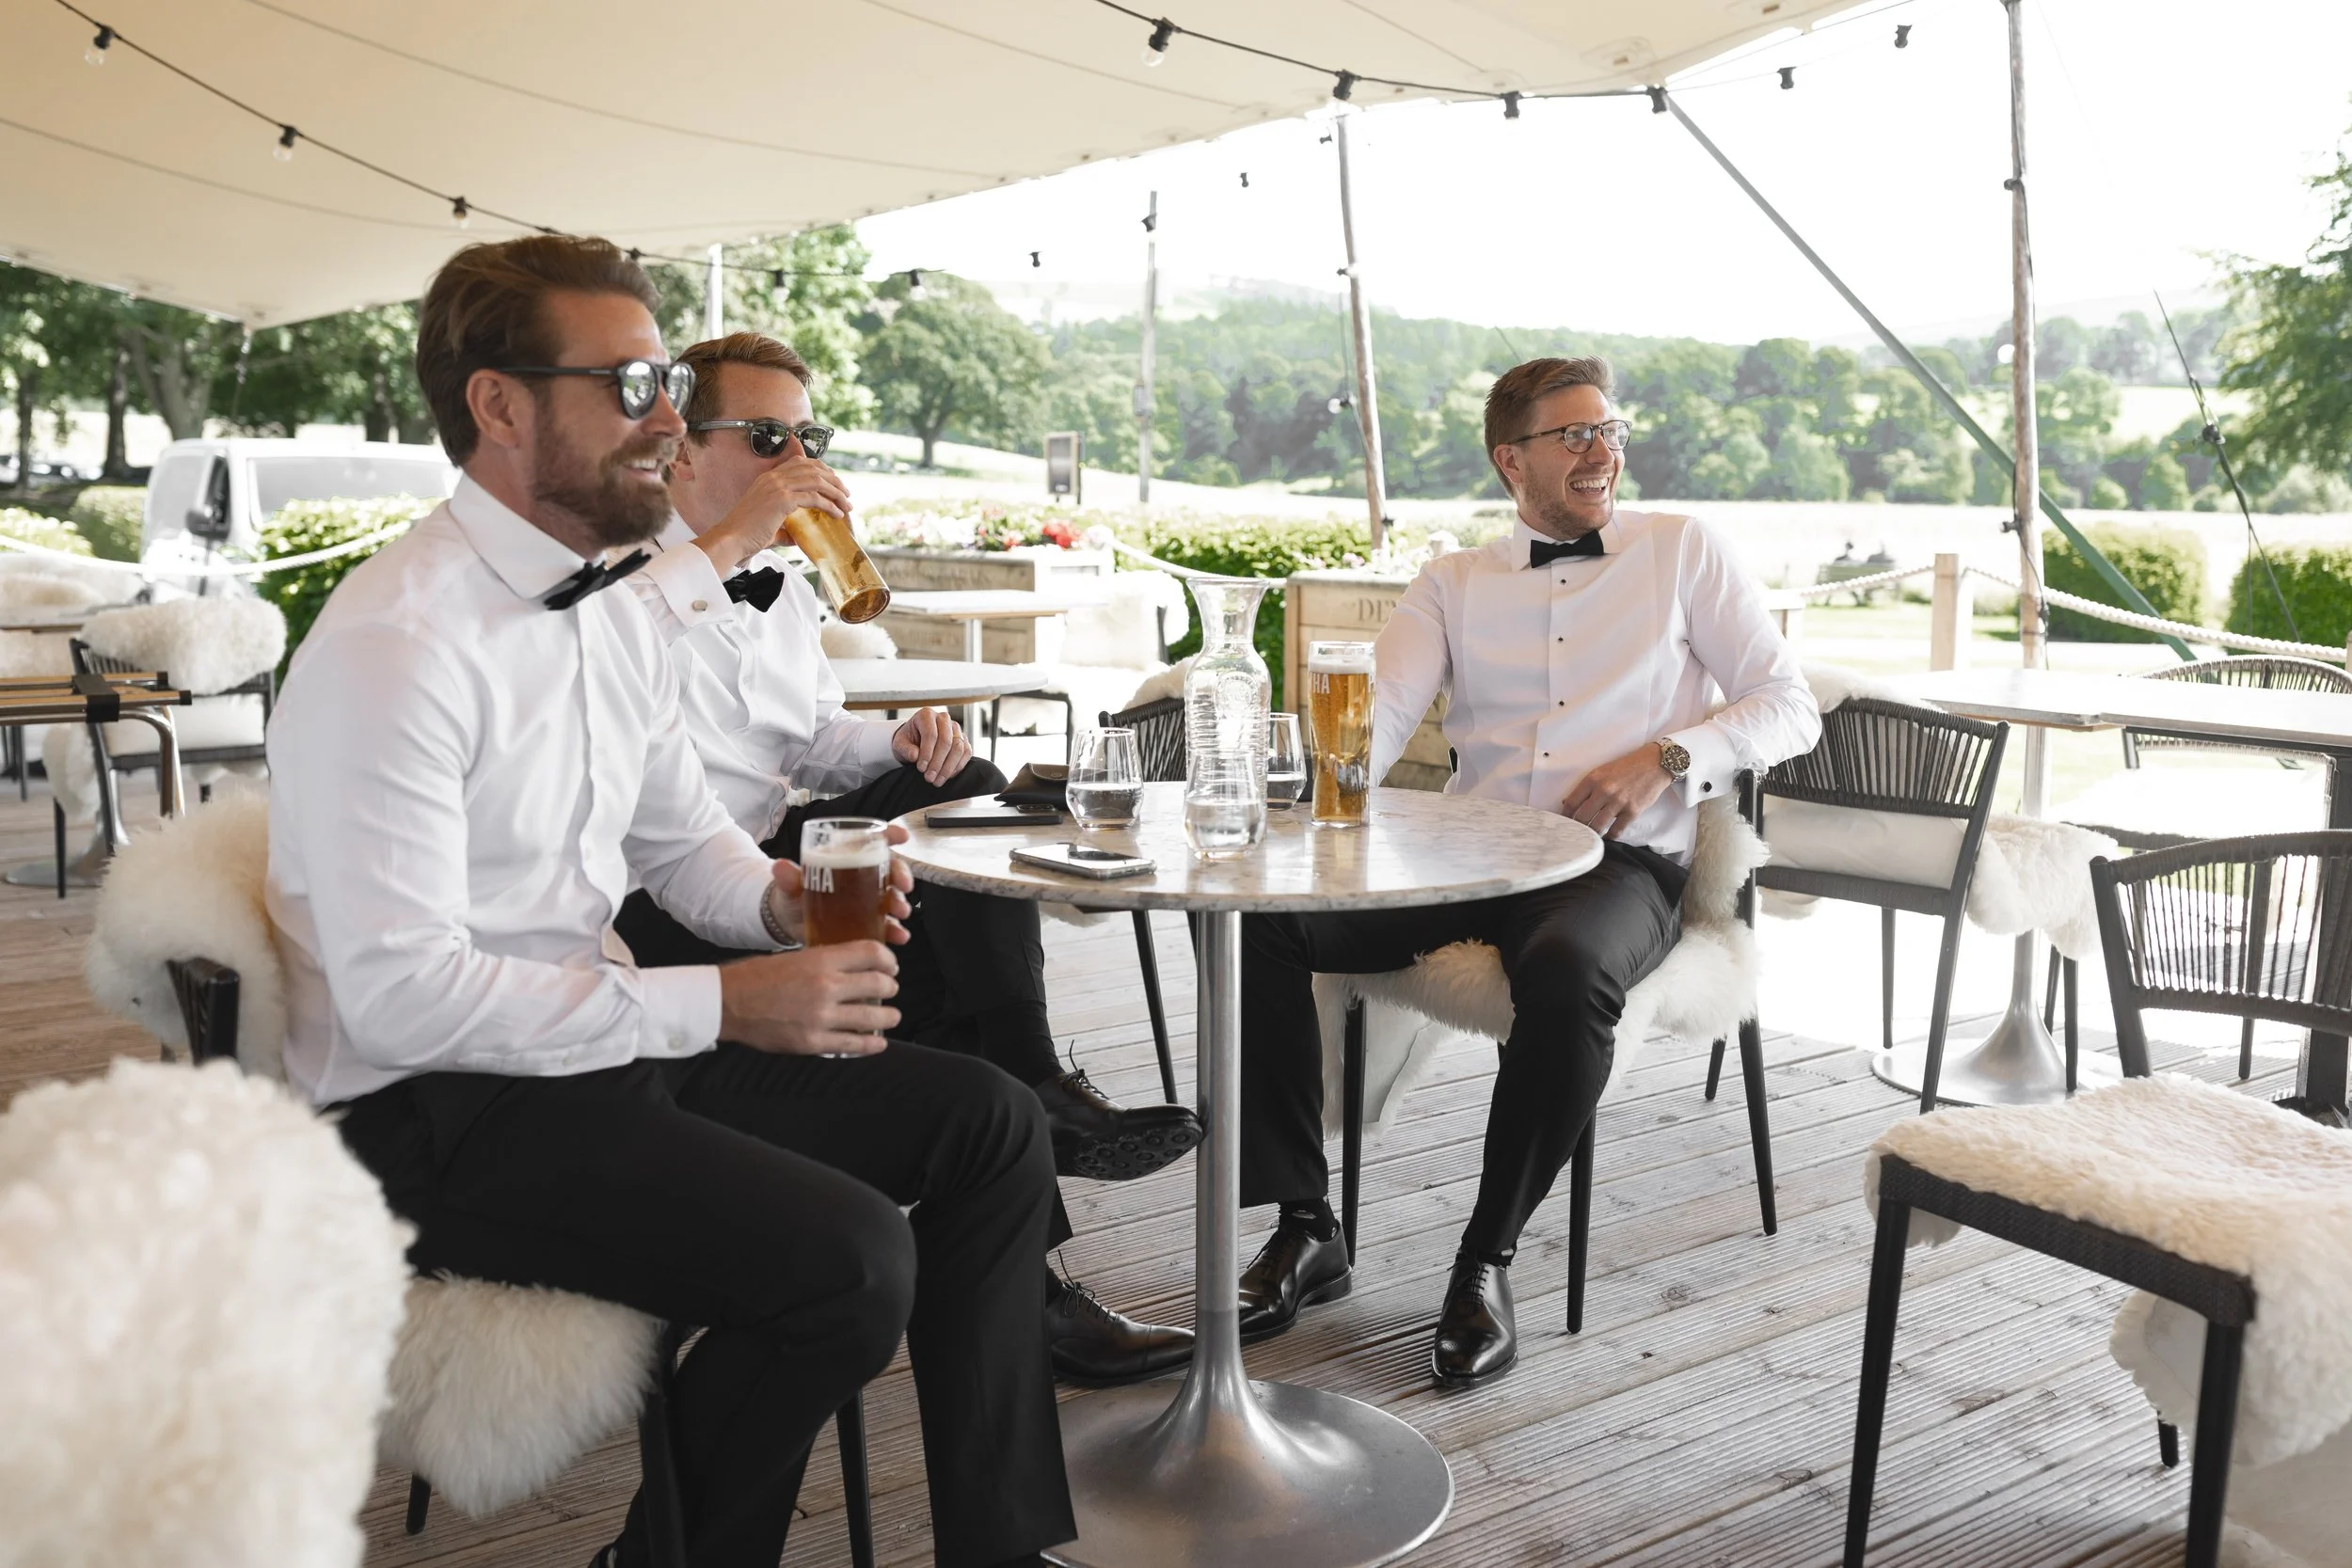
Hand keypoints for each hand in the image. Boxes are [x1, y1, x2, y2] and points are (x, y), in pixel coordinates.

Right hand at [692, 457, 853, 576]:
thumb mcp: (767, 524)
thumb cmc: (746, 535)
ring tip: (846, 504)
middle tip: (845, 494)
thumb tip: (797, 537)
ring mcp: (778, 486)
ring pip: (817, 481)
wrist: (731, 539)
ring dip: (836, 492)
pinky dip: (829, 505)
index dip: (821, 469)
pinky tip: (837, 514)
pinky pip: (814, 497)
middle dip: (833, 480)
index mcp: (768, 478)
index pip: (800, 462)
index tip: (834, 482)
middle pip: (813, 468)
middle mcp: (773, 478)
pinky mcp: (782, 499)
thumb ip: (784, 528)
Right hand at [717, 942, 900, 1055]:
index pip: (872, 953)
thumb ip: (826, 961)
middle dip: (891, 986)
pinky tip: (878, 1042)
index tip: (890, 965)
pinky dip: (871, 1044)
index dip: (888, 959)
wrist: (726, 1002)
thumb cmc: (756, 977)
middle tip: (890, 989)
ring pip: (873, 1016)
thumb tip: (854, 967)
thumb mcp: (795, 957)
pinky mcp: (813, 1042)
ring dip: (889, 1016)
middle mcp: (826, 986)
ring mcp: (821, 1016)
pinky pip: (853, 1044)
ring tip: (891, 1016)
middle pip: (879, 984)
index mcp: (821, 960)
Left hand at [763, 827, 916, 945]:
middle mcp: (863, 875)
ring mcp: (868, 899)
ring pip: (893, 896)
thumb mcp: (790, 885)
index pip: (872, 840)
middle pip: (890, 868)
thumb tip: (779, 866)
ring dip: (901, 903)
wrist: (790, 923)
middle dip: (902, 875)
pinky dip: (896, 930)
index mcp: (846, 857)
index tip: (901, 836)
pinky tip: (899, 936)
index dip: (889, 835)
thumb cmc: (794, 894)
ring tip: (900, 913)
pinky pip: (887, 924)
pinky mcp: (868, 922)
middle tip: (903, 887)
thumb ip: (788, 877)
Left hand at [891, 707, 970, 785]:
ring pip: (958, 748)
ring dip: (948, 767)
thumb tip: (915, 756)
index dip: (927, 753)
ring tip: (937, 780)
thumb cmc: (908, 741)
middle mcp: (943, 718)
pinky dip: (958, 766)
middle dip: (938, 763)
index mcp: (926, 715)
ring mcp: (956, 728)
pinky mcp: (963, 739)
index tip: (921, 768)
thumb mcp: (900, 744)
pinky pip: (966, 753)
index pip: (931, 734)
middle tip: (929, 778)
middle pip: (946, 741)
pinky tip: (947, 776)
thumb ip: (906, 749)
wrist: (916, 742)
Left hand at [1560, 744, 1676, 838]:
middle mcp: (1604, 791)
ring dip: (1592, 834)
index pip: (1572, 802)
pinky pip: (1616, 830)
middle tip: (1575, 833)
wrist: (1654, 764)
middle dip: (1577, 827)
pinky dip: (1610, 836)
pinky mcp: (1632, 811)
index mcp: (1593, 779)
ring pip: (1597, 826)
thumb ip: (1587, 786)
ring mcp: (1618, 802)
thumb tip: (1568, 803)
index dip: (1565, 816)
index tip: (1563, 823)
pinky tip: (1606, 837)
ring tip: (1588, 838)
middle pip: (1582, 817)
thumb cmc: (1627, 767)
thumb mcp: (1603, 771)